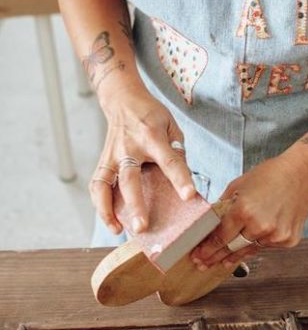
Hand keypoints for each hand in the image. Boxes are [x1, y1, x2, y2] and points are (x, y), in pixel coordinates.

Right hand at [89, 88, 197, 235]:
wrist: (122, 99)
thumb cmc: (150, 114)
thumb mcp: (171, 126)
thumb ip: (177, 152)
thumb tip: (183, 181)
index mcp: (152, 137)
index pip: (169, 160)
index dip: (180, 179)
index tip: (189, 196)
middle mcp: (129, 148)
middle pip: (130, 179)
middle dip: (136, 204)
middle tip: (142, 226)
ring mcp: (112, 155)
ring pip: (105, 185)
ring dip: (108, 209)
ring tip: (118, 230)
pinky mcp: (103, 161)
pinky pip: (97, 185)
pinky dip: (100, 204)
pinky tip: (110, 220)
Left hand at [189, 151, 307, 269]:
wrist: (303, 172)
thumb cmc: (270, 174)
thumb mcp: (239, 184)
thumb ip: (223, 205)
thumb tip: (210, 221)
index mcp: (243, 210)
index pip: (220, 237)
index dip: (207, 249)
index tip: (197, 256)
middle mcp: (259, 226)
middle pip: (232, 249)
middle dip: (216, 257)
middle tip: (203, 264)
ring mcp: (276, 236)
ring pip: (249, 250)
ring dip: (235, 254)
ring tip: (222, 261)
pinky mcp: (288, 240)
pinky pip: (266, 246)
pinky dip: (258, 243)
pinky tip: (251, 242)